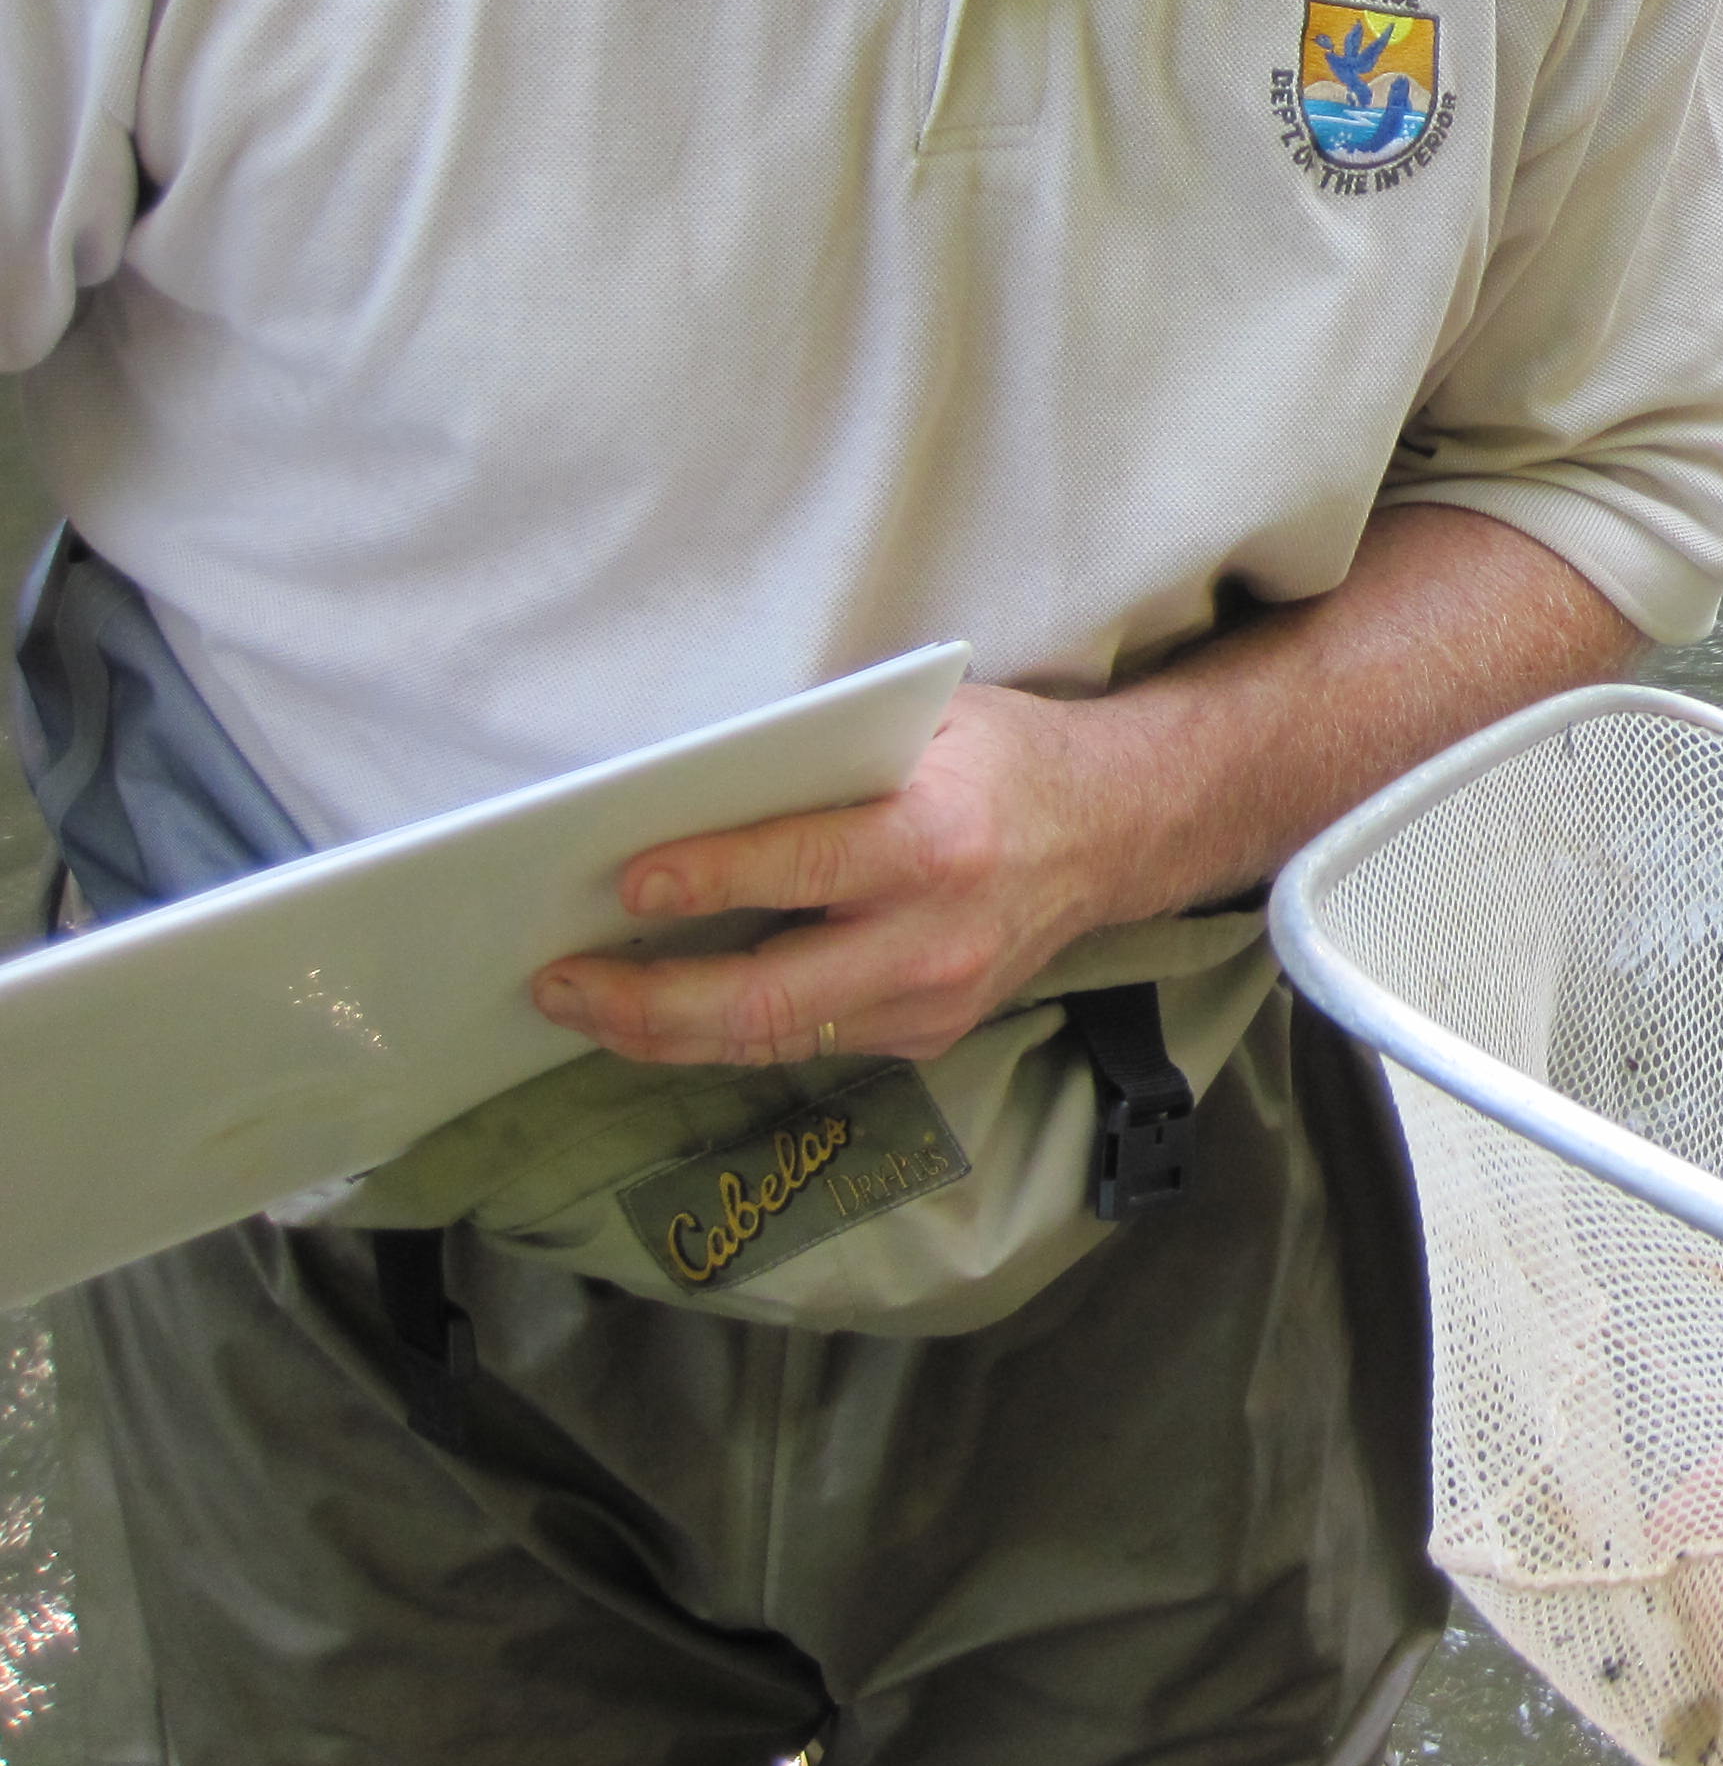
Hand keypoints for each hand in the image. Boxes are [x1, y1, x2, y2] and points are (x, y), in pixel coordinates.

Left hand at [529, 682, 1130, 1066]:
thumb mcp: (928, 723)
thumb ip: (824, 758)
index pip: (800, 867)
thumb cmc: (1007, 759)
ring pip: (773, 1038)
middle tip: (559, 984)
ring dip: (665, 1031)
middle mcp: (936, 936)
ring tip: (587, 1010)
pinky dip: (726, 1034)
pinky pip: (806, 1042)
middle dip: (647, 1000)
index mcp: (936, 840)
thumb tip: (686, 786)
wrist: (1120, 829)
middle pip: (766, 997)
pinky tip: (666, 1015)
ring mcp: (934, 1000)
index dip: (706, 877)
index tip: (625, 880)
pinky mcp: (930, 1032)